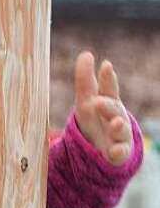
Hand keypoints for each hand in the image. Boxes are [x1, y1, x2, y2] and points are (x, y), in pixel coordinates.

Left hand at [73, 51, 132, 165]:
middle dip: (108, 105)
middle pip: (113, 109)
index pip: (108, 89)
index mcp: (109, 102)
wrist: (103, 148)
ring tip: (115, 123)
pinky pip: (120, 153)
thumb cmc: (96, 120)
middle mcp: (116, 116)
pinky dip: (118, 152)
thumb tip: (86, 54)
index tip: (105, 66)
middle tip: (98, 102)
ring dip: (118, 126)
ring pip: (121, 130)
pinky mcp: (118, 154)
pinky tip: (114, 151)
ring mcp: (119, 135)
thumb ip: (85, 81)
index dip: (108, 78)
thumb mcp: (86, 102)